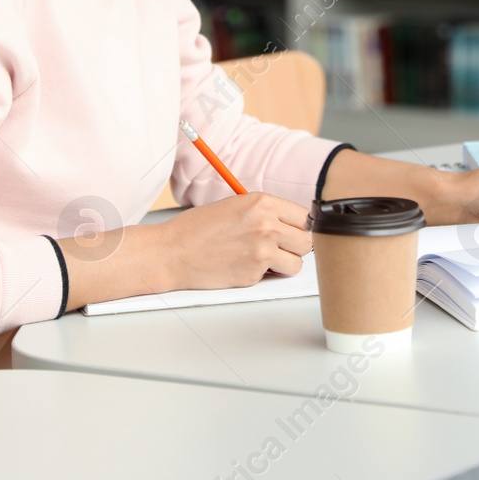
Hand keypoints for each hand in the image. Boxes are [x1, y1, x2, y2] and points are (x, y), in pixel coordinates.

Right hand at [153, 192, 313, 289]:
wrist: (172, 251)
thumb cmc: (197, 229)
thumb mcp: (235, 206)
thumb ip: (265, 213)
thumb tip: (291, 225)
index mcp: (262, 203)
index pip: (305, 216)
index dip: (298, 226)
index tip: (292, 232)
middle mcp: (266, 224)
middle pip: (306, 240)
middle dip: (294, 246)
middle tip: (278, 248)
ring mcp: (262, 250)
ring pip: (297, 262)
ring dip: (285, 263)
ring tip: (264, 259)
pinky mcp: (254, 273)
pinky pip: (276, 276)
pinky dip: (265, 275)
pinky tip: (245, 266)